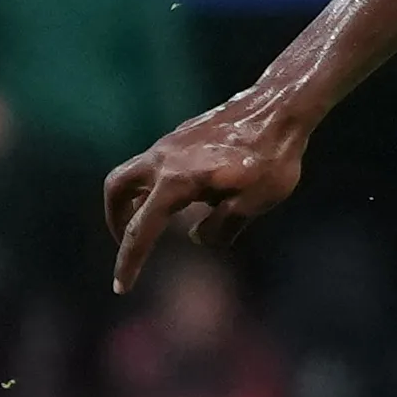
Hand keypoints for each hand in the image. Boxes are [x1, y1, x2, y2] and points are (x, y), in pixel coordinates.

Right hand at [104, 96, 311, 292]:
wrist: (281, 108)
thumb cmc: (272, 159)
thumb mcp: (254, 204)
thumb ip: (220, 227)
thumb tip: (196, 237)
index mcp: (176, 181)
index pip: (142, 230)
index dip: (129, 261)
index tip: (122, 287)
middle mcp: (162, 159)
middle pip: (116, 190)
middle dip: (115, 219)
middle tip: (126, 242)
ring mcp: (170, 143)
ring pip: (133, 173)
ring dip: (134, 199)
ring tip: (157, 223)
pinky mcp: (182, 136)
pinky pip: (156, 164)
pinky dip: (157, 184)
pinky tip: (192, 196)